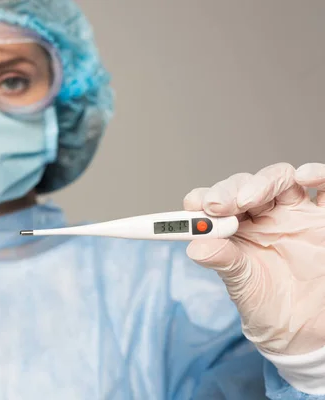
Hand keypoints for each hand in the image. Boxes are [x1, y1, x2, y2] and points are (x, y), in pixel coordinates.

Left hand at [183, 162, 324, 355]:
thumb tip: (194, 246)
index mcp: (236, 227)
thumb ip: (222, 261)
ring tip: (247, 199)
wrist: (304, 329)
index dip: (203, 198)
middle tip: (217, 206)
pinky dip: (316, 175)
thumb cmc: (268, 304)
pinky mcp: (324, 220)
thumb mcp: (241, 284)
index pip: (215, 201)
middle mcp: (264, 215)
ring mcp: (295, 214)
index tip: (195, 205)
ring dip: (263, 182)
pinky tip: (303, 177)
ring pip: (279, 180)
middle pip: (244, 185)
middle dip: (229, 191)